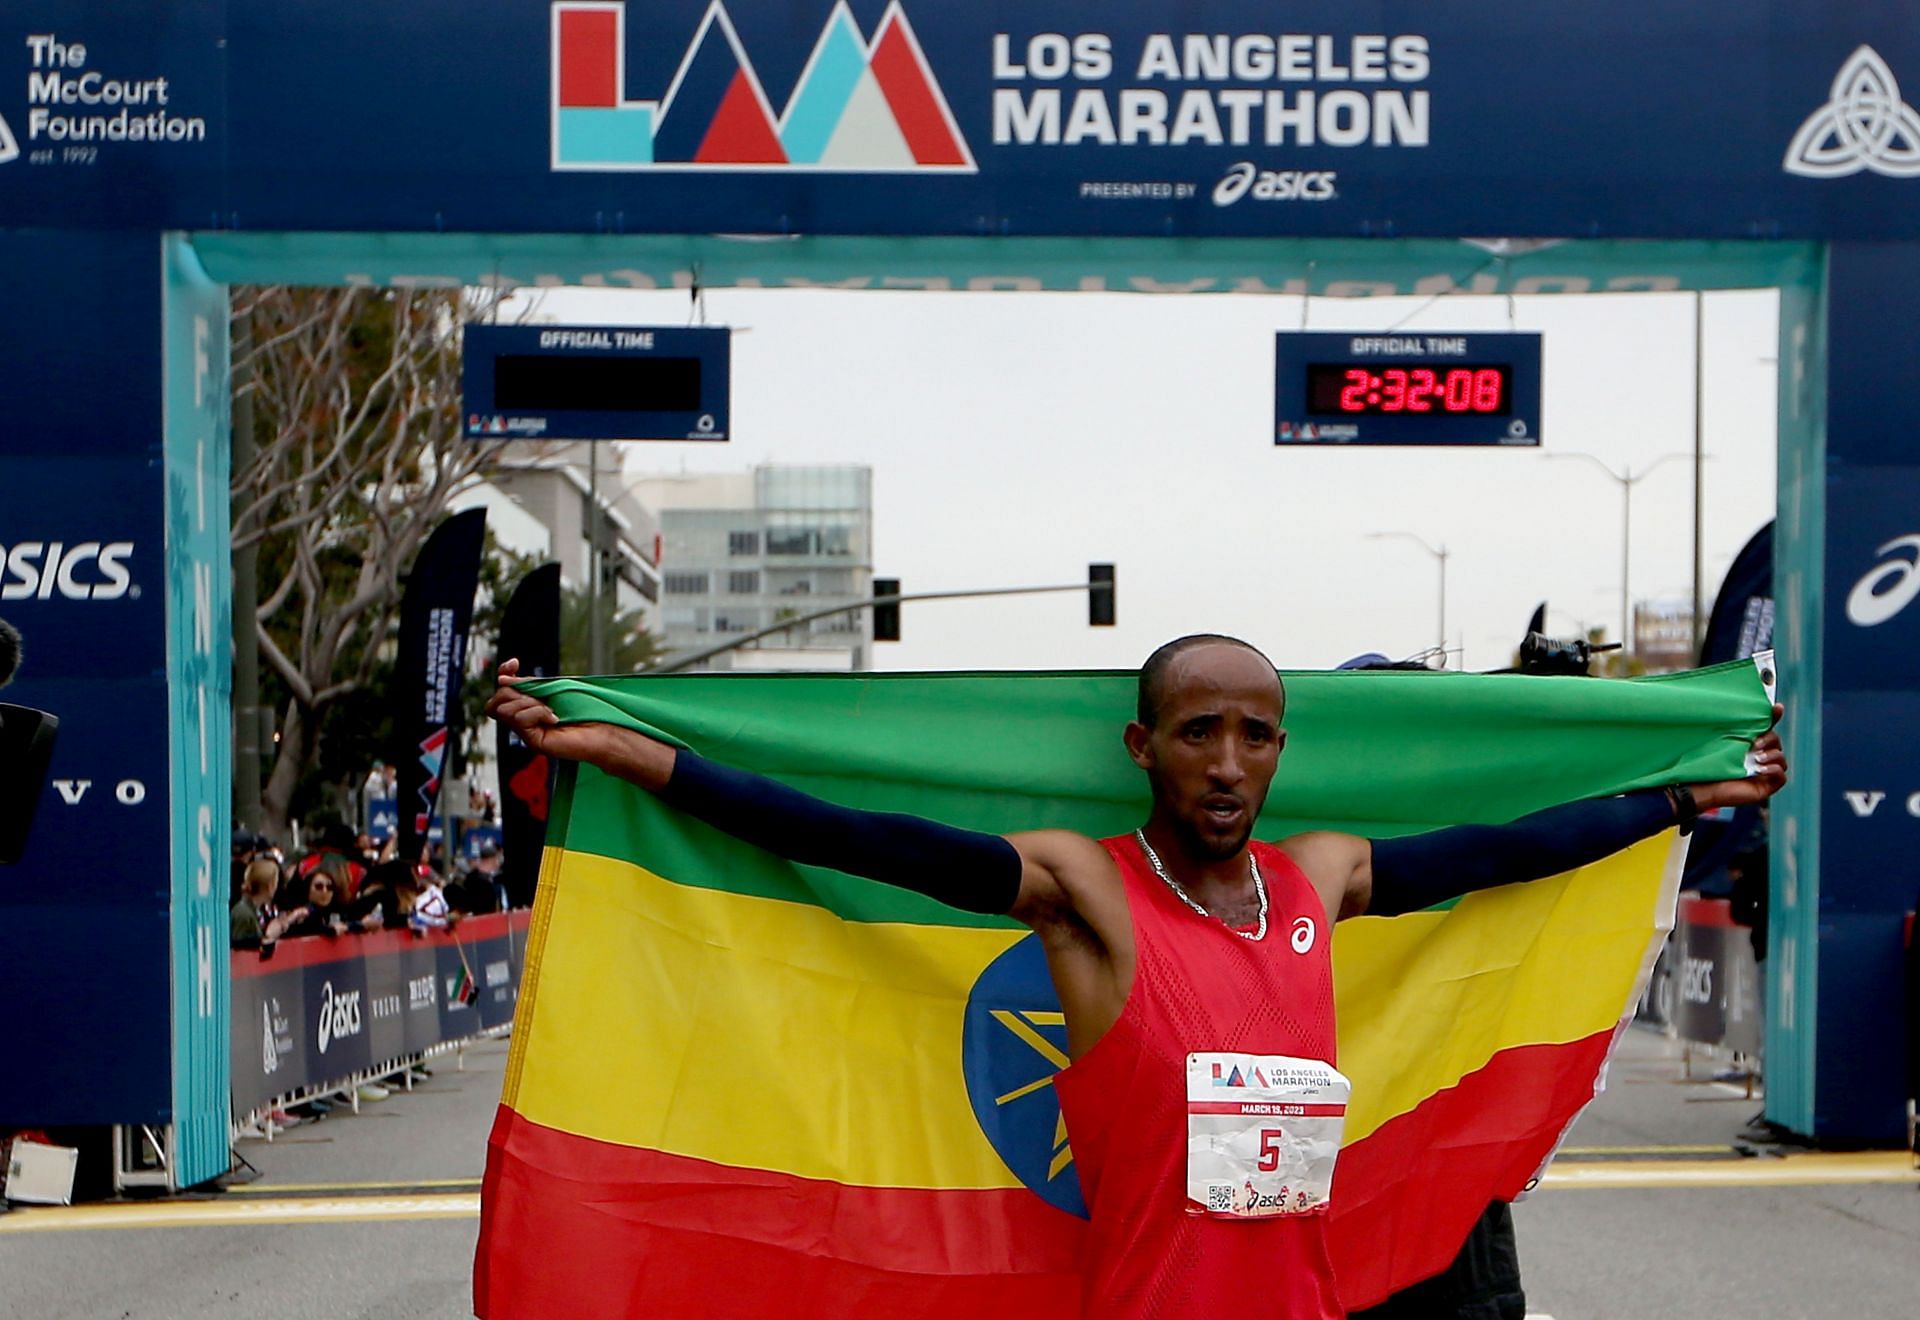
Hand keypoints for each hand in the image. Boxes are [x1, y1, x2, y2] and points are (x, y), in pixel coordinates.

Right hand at [486, 658, 676, 789]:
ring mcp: (527, 730)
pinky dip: (537, 713)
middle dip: (518, 692)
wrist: (604, 728)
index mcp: (530, 702)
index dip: (504, 673)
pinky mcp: (532, 741)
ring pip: (504, 709)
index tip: (515, 663)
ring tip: (550, 710)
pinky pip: (519, 719)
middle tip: (543, 699)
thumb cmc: (586, 707)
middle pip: (498, 698)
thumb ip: (528, 684)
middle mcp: (525, 717)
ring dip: (529, 704)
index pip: (503, 688)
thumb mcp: (554, 687)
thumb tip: (500, 680)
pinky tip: (554, 719)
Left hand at [1691, 704, 1786, 812]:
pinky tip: (1762, 769)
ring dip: (1772, 755)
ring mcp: (1762, 771)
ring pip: (1781, 758)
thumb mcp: (1719, 741)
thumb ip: (1733, 727)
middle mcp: (1756, 756)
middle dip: (1770, 739)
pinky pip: (1781, 776)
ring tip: (1757, 758)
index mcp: (1747, 742)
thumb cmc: (1705, 764)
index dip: (1774, 717)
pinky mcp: (1765, 786)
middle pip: (1776, 741)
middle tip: (1754, 743)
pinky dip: (1775, 770)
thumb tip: (1741, 708)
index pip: (1765, 727)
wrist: (1701, 787)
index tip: (1777, 708)